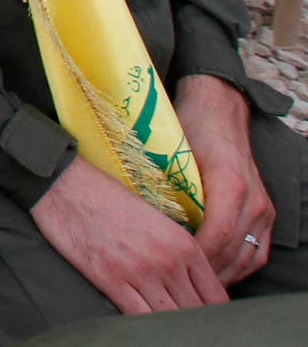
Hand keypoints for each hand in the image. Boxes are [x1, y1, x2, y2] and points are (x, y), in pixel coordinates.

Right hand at [30, 156, 225, 313]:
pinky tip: (143, 322)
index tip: (200, 312)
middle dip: (193, 321)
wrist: (65, 184)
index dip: (212, 311)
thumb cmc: (106, 196)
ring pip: (171, 318)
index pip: (215, 296)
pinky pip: (139, 317)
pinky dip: (145, 325)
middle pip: (196, 311)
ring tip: (165, 324)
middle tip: (184, 322)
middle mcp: (168, 261)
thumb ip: (177, 248)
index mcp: (183, 243)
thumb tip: (187, 279)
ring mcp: (140, 272)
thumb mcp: (156, 219)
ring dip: (170, 324)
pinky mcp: (111, 279)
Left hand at [177, 74, 275, 284]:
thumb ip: (162, 186)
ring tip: (193, 289)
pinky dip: (237, 268)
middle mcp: (253, 199)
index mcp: (229, 183)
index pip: (218, 233)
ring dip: (222, 275)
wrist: (219, 112)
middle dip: (206, 273)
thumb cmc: (189, 130)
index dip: (197, 256)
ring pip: (249, 256)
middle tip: (178, 288)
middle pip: (234, 251)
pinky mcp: (265, 213)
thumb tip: (136, 218)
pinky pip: (257, 252)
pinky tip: (215, 276)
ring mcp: (263, 208)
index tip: (175, 269)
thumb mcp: (171, 155)